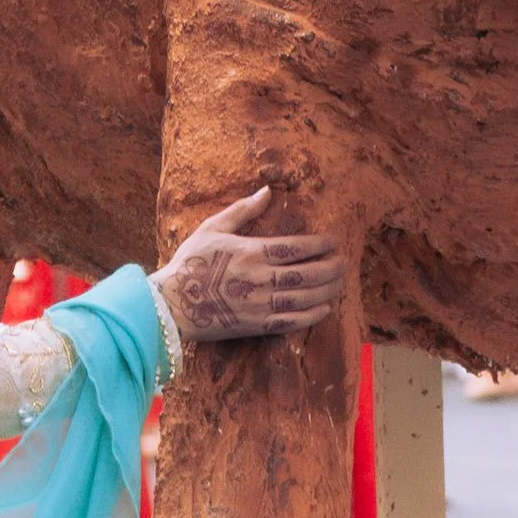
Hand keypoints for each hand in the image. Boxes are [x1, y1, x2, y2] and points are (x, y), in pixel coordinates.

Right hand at [154, 188, 348, 343]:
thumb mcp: (213, 227)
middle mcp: (259, 280)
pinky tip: (325, 309)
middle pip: (305, 275)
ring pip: (302, 299)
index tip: (334, 240)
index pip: (295, 248)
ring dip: (326, 290)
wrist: (171, 305)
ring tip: (342, 283)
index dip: (319, 245)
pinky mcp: (254, 326)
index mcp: (251, 253)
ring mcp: (258, 305)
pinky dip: (311, 316)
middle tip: (346, 262)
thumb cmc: (191, 262)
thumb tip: (267, 191)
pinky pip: (289, 322)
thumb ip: (242, 210)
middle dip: (330, 268)